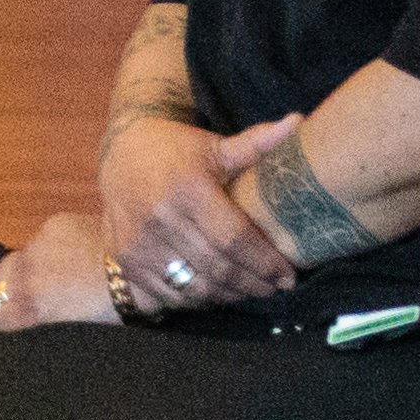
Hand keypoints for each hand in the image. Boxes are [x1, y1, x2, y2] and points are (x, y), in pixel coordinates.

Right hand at [0, 212, 127, 334]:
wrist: (141, 264)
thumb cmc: (117, 309)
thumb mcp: (75, 330)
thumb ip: (44, 325)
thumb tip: (37, 325)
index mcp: (30, 308)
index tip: (9, 331)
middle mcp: (22, 275)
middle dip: (1, 297)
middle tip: (24, 306)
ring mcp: (35, 247)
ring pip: (14, 262)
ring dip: (24, 273)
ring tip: (50, 280)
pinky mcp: (52, 226)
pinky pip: (39, 242)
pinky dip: (48, 252)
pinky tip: (73, 256)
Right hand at [100, 111, 301, 310]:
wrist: (121, 151)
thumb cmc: (178, 151)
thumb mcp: (216, 146)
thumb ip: (257, 143)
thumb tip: (298, 121)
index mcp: (187, 189)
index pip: (235, 238)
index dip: (265, 262)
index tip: (288, 276)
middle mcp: (160, 218)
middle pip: (218, 266)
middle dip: (253, 283)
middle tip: (275, 288)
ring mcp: (140, 241)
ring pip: (195, 286)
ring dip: (229, 295)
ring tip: (250, 291)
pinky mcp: (127, 258)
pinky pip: (168, 292)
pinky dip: (197, 298)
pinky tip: (216, 292)